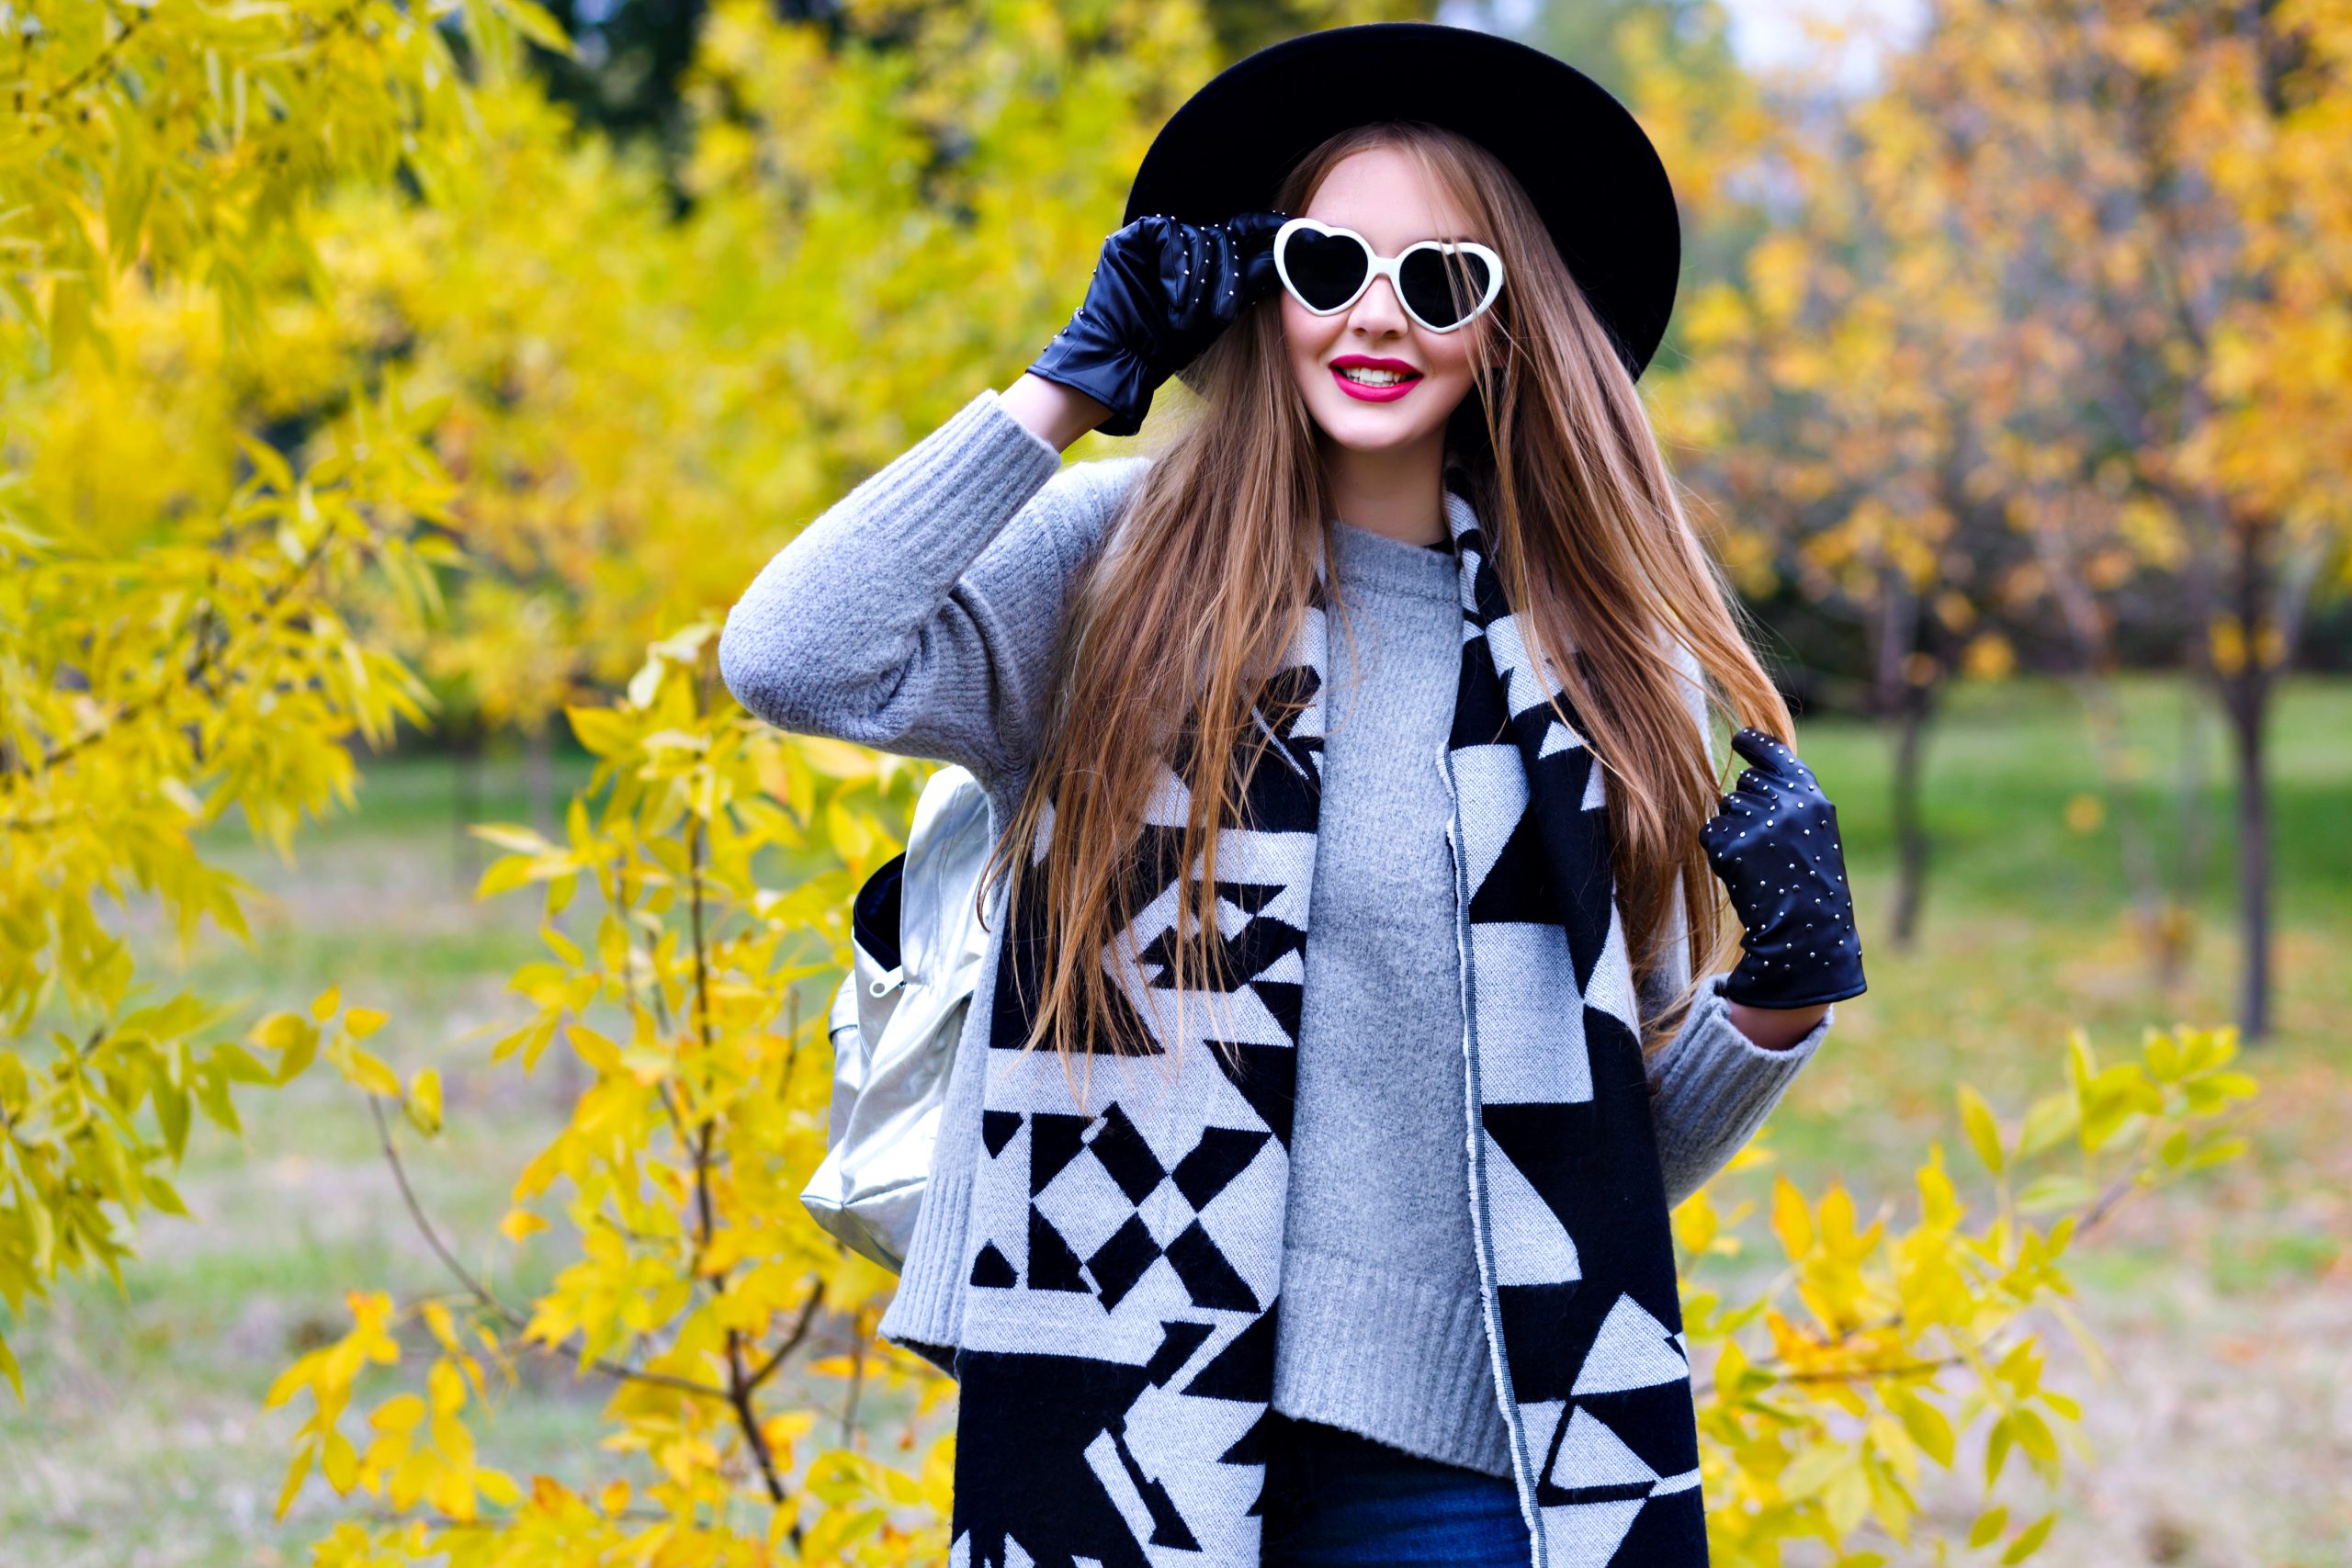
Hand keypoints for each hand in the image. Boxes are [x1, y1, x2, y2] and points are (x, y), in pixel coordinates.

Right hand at [1024, 211, 1286, 436]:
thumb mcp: (1220, 314)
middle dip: (1227, 274)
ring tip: (1186, 314)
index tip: (1288, 228)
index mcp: (1209, 262)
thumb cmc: (1170, 344)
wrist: (1124, 358)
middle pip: (1223, 237)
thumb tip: (1285, 252)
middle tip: (1220, 312)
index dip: (1264, 227)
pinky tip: (1173, 295)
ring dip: (1199, 279)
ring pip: (1198, 236)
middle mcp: (1187, 247)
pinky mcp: (1135, 237)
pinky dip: (1176, 264)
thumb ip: (1248, 282)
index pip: (1241, 232)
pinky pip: (1169, 232)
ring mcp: (1160, 240)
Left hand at [1698, 727, 1866, 1009]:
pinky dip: (1719, 853)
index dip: (1757, 746)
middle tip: (1764, 848)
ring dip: (1732, 833)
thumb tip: (1750, 773)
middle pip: (1744, 785)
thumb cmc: (1810, 889)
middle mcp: (1790, 803)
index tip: (1740, 737)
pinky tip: (1742, 875)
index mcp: (1813, 799)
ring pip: (1725, 809)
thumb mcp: (1814, 836)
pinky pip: (1710, 834)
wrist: (1808, 936)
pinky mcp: (1734, 845)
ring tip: (1758, 866)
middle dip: (1745, 809)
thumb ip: (1790, 803)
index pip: (1779, 757)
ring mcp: (1762, 822)